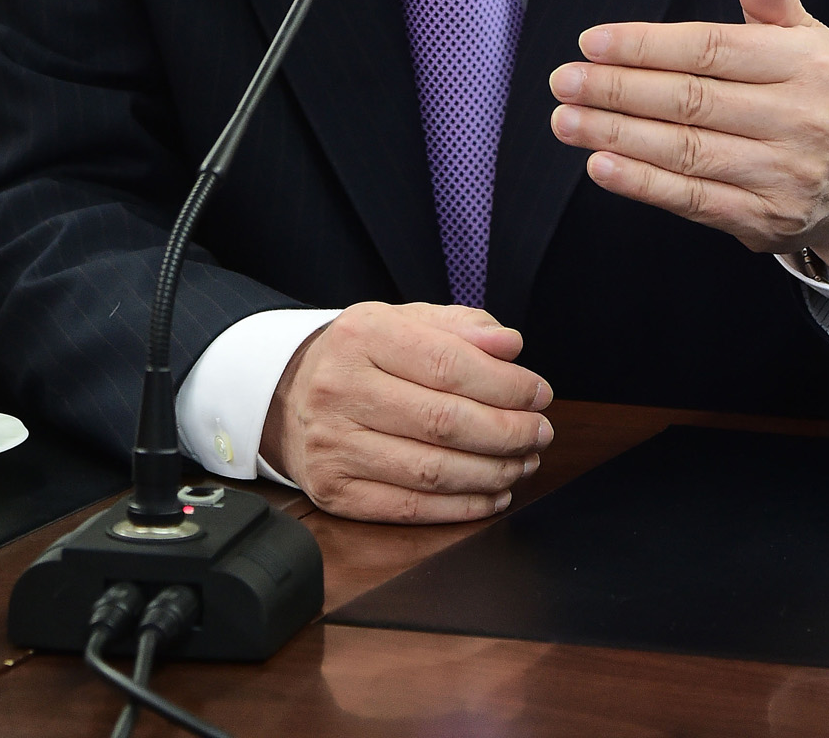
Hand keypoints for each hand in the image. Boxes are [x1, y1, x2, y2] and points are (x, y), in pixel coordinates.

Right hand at [259, 301, 552, 522]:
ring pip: (433, 470)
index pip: (448, 364)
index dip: (505, 385)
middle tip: (540, 432)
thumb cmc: (361, 356)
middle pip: (444, 421)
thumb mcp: (404, 322)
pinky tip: (492, 493)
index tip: (539, 393)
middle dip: (508, 432)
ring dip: (493, 472)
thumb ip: (461, 328)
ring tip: (523, 461)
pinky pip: (411, 507)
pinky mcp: (335, 492)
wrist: (287, 395)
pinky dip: (462, 506)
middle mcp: (340, 388)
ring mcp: (334, 445)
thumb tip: (510, 346)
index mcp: (362, 335)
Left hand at [549, 0, 828, 284]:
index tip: (593, 42)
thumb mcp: (808, 40)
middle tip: (563, 80)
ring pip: (684, 151)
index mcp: (805, 64)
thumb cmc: (816, 96)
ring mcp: (781, 174)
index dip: (647, 45)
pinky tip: (600, 164)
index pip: (712, 49)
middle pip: (690, 100)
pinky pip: (692, 199)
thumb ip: (772, 2)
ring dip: (615, 134)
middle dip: (617, 89)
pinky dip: (641, 183)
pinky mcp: (763, 219)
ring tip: (566, 120)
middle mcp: (798, 119)